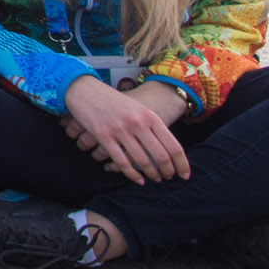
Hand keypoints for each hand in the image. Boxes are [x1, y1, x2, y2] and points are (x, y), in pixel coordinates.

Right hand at [61, 75, 190, 184]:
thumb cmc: (113, 101)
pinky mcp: (104, 136)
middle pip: (161, 156)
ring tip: (155, 179)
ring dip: (151, 174)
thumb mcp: (137, 108)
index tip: (184, 175)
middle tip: (168, 177)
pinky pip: (122, 161)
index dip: (182, 164)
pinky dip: (132, 175)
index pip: (173, 145)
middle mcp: (137, 123)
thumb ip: (151, 125)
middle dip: (168, 171)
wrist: (84, 89)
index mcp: (149, 116)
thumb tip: (167, 149)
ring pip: (142, 161)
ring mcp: (120, 130)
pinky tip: (138, 180)